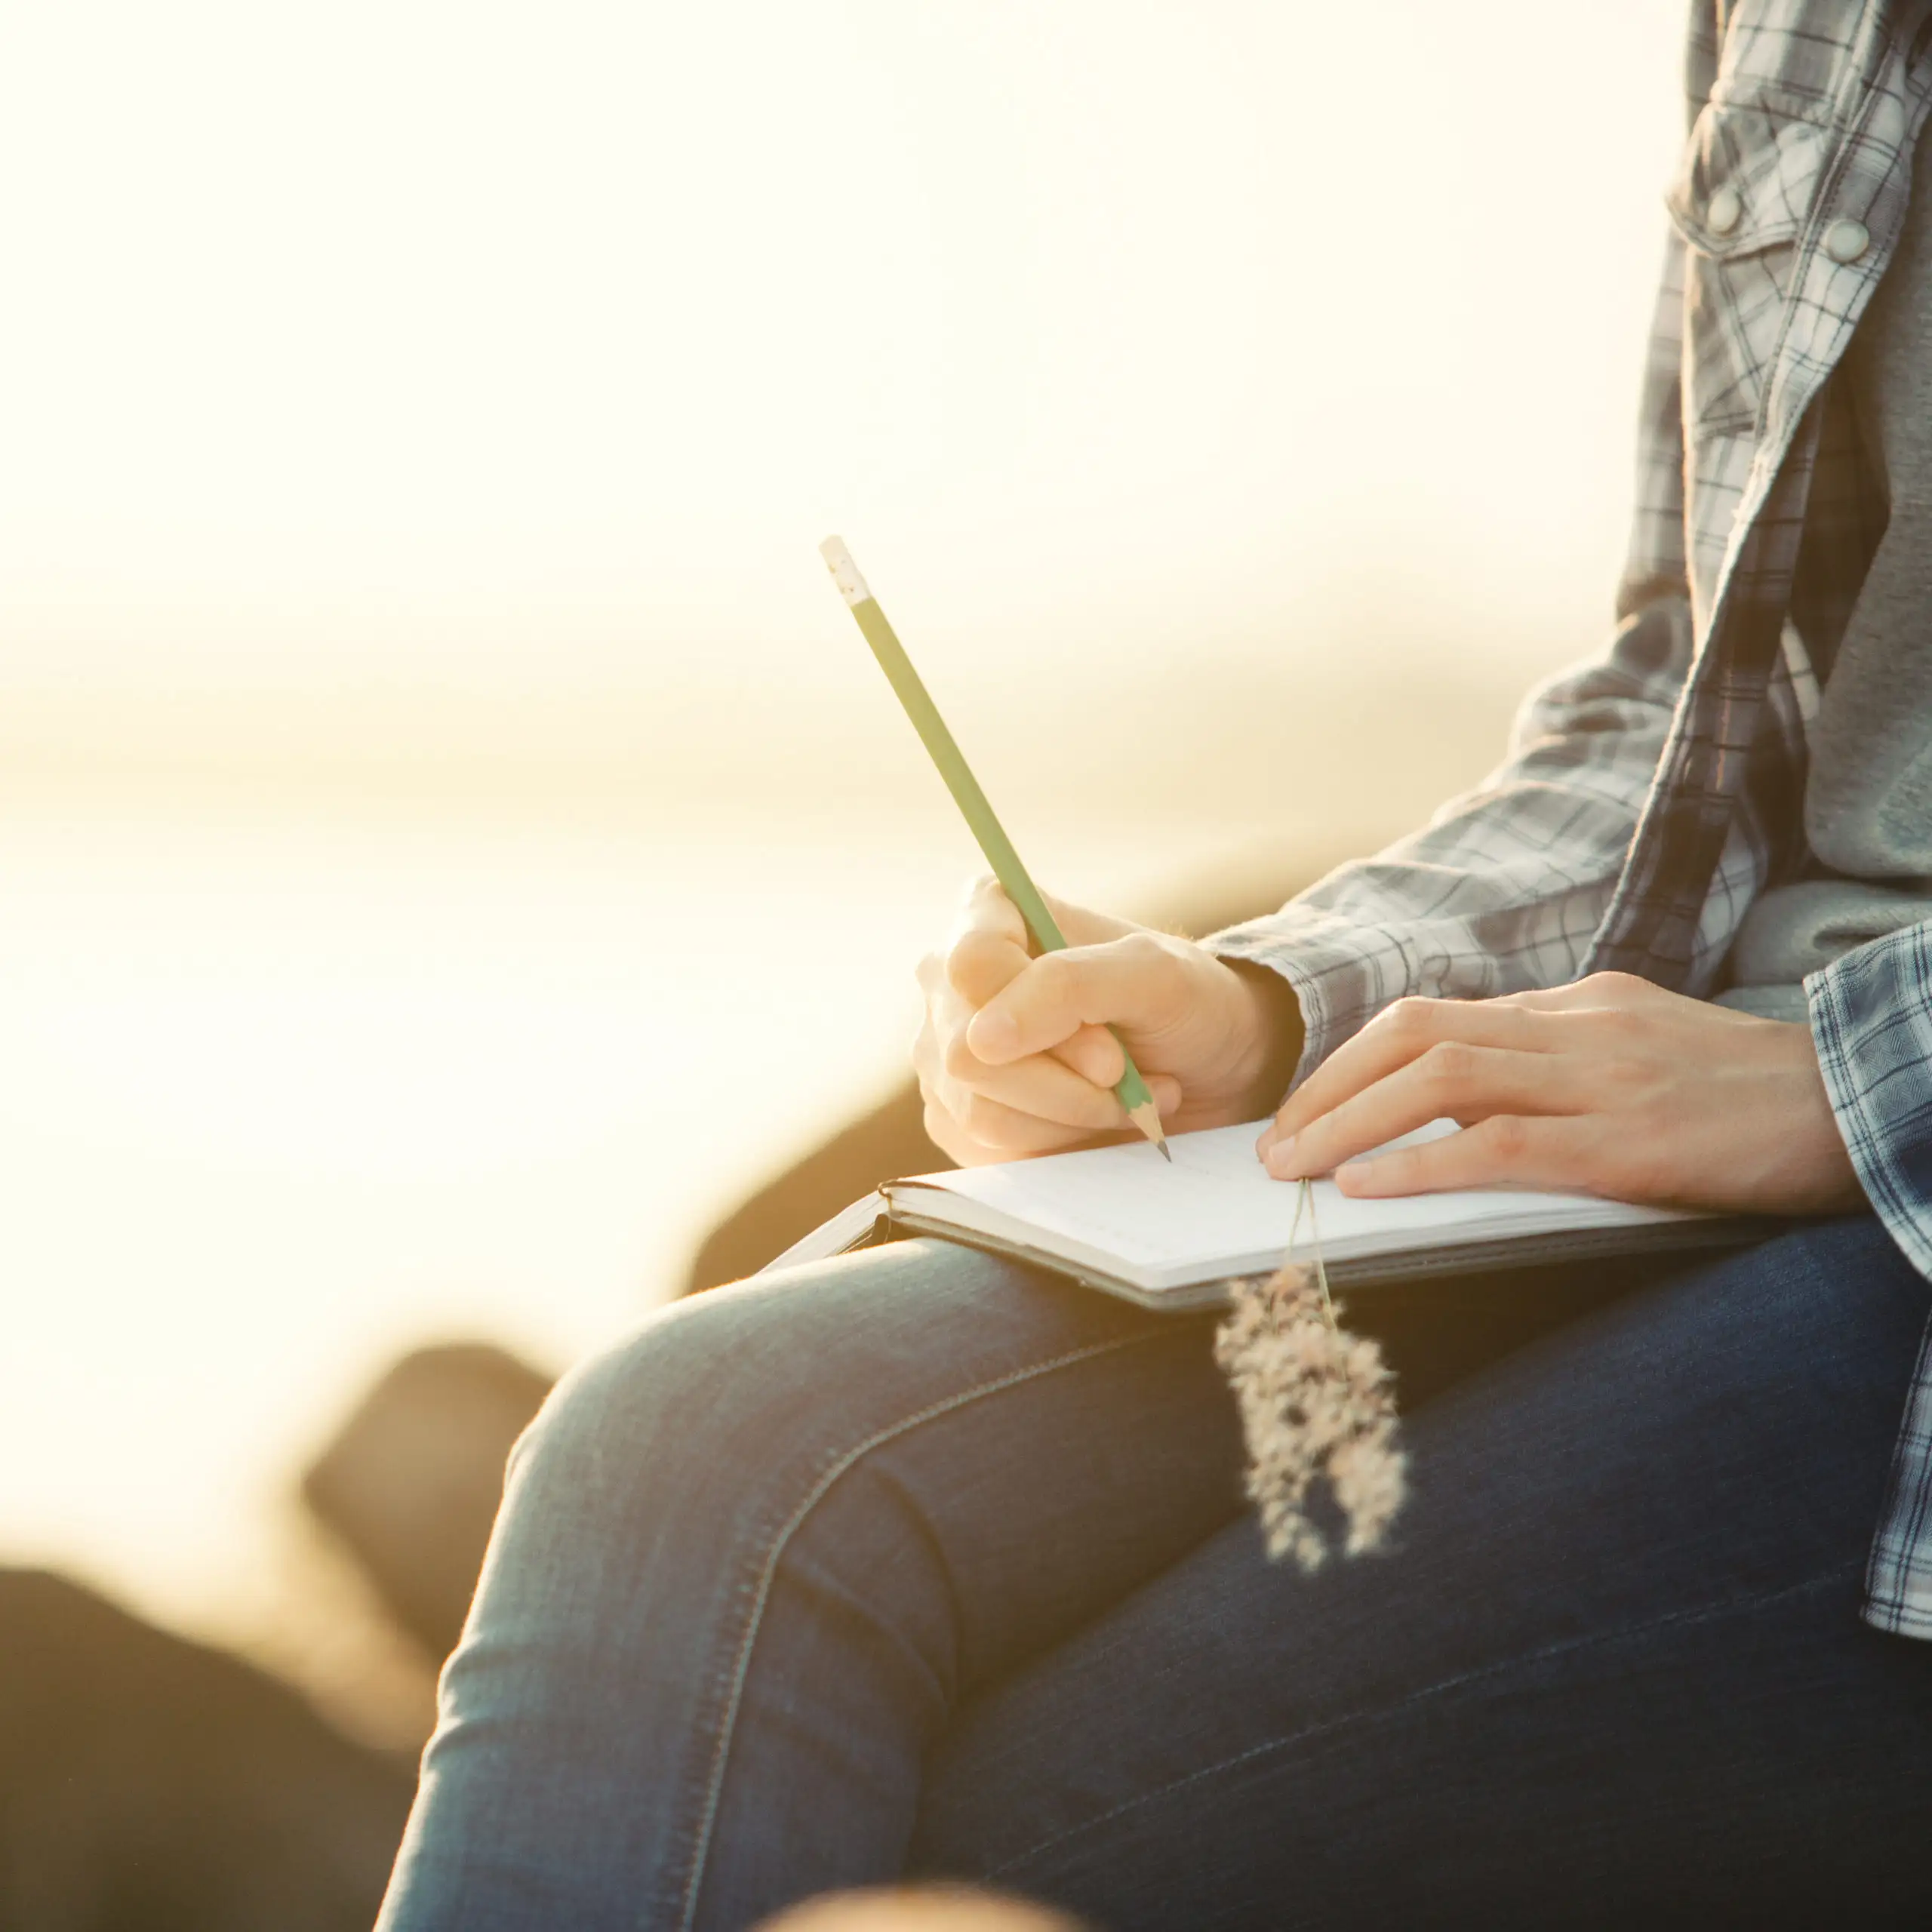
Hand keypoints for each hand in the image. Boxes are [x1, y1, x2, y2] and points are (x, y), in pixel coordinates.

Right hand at [914, 876, 1300, 1165]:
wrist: (1204, 1071)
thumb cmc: (1186, 1004)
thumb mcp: (1155, 976)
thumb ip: (1069, 987)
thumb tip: (982, 1040)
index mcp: (990, 915)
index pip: (972, 967)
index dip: (1041, 1018)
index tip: (1111, 1049)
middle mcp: (952, 983)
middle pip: (967, 1052)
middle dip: (1064, 1082)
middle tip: (1124, 1074)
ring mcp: (945, 1053)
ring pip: (979, 1111)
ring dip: (1071, 1116)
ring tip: (1124, 1097)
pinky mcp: (957, 1117)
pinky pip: (986, 1150)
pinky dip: (1056, 1145)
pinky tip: (1093, 1120)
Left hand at [1256, 971, 1864, 1215]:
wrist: (1867, 1101)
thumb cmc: (1753, 1095)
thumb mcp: (1645, 1052)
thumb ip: (1561, 1062)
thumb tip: (1471, 1100)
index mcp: (1576, 1006)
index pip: (1434, 1019)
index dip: (1353, 1063)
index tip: (1307, 1108)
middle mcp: (1576, 1028)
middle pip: (1414, 1034)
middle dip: (1329, 1087)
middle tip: (1275, 1144)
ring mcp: (1602, 1080)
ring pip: (1441, 1080)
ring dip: (1348, 1123)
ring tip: (1295, 1168)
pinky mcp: (1629, 1143)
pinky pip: (1501, 1146)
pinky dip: (1421, 1165)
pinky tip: (1367, 1187)